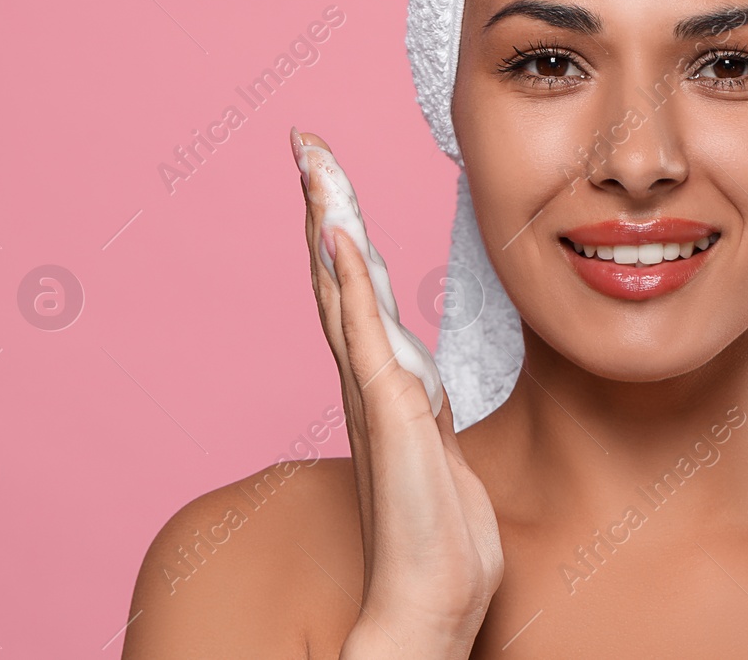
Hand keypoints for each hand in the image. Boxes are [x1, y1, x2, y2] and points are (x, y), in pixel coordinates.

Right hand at [292, 129, 502, 659]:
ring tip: (316, 165)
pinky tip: (341, 236)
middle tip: (307, 147)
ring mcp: (373, 394)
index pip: (356, 293)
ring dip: (330, 223)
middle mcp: (368, 383)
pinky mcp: (389, 412)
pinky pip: (365, 332)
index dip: (341, 235)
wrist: (431, 601)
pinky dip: (351, 281)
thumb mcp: (440, 456)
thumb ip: (424, 417)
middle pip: (336, 276)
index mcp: (383, 388)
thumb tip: (421, 394)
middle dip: (323, 207)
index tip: (330, 183)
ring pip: (342, 290)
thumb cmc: (440, 539)